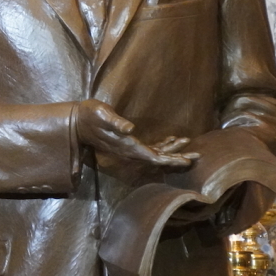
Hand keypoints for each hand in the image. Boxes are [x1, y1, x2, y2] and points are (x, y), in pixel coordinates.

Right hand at [74, 99, 198, 167]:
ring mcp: (130, 148)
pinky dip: (163, 146)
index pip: (153, 157)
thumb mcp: (102, 115)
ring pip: (156, 154)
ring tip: (190, 147)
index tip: (186, 161)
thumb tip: (129, 129)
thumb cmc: (90, 115)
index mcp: (127, 146)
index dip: (171, 159)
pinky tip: (173, 140)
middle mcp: (131, 151)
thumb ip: (115, 123)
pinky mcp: (128, 143)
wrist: (78, 122)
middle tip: (197, 156)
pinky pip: (150, 148)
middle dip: (177, 158)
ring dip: (173, 152)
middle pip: (158, 159)